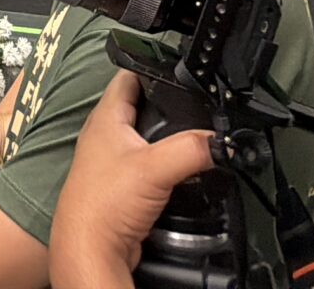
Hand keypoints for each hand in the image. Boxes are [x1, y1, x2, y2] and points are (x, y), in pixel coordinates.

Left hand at [52, 71, 214, 288]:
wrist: (90, 249)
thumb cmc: (102, 204)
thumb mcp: (154, 167)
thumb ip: (192, 149)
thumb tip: (223, 142)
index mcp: (106, 118)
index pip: (129, 76)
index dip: (153, 66)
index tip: (179, 64)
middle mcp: (106, 136)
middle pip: (141, 107)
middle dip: (168, 103)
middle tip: (196, 101)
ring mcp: (113, 161)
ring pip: (146, 138)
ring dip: (168, 137)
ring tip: (195, 132)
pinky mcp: (122, 187)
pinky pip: (149, 166)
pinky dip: (166, 165)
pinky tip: (182, 171)